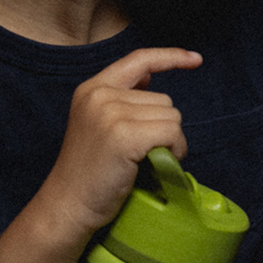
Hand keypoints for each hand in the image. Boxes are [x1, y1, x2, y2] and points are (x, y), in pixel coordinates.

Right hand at [0, 46, 201, 262]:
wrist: (67, 206)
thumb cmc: (89, 174)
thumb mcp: (98, 126)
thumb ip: (123, 102)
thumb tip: (154, 85)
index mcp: (92, 88)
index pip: (138, 60)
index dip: (170, 56)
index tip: (195, 59)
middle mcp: (100, 95)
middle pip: (164, 99)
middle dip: (163, 127)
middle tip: (141, 155)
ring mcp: (111, 113)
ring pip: (172, 117)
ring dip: (170, 142)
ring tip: (143, 162)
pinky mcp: (124, 135)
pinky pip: (172, 133)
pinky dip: (174, 150)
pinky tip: (154, 165)